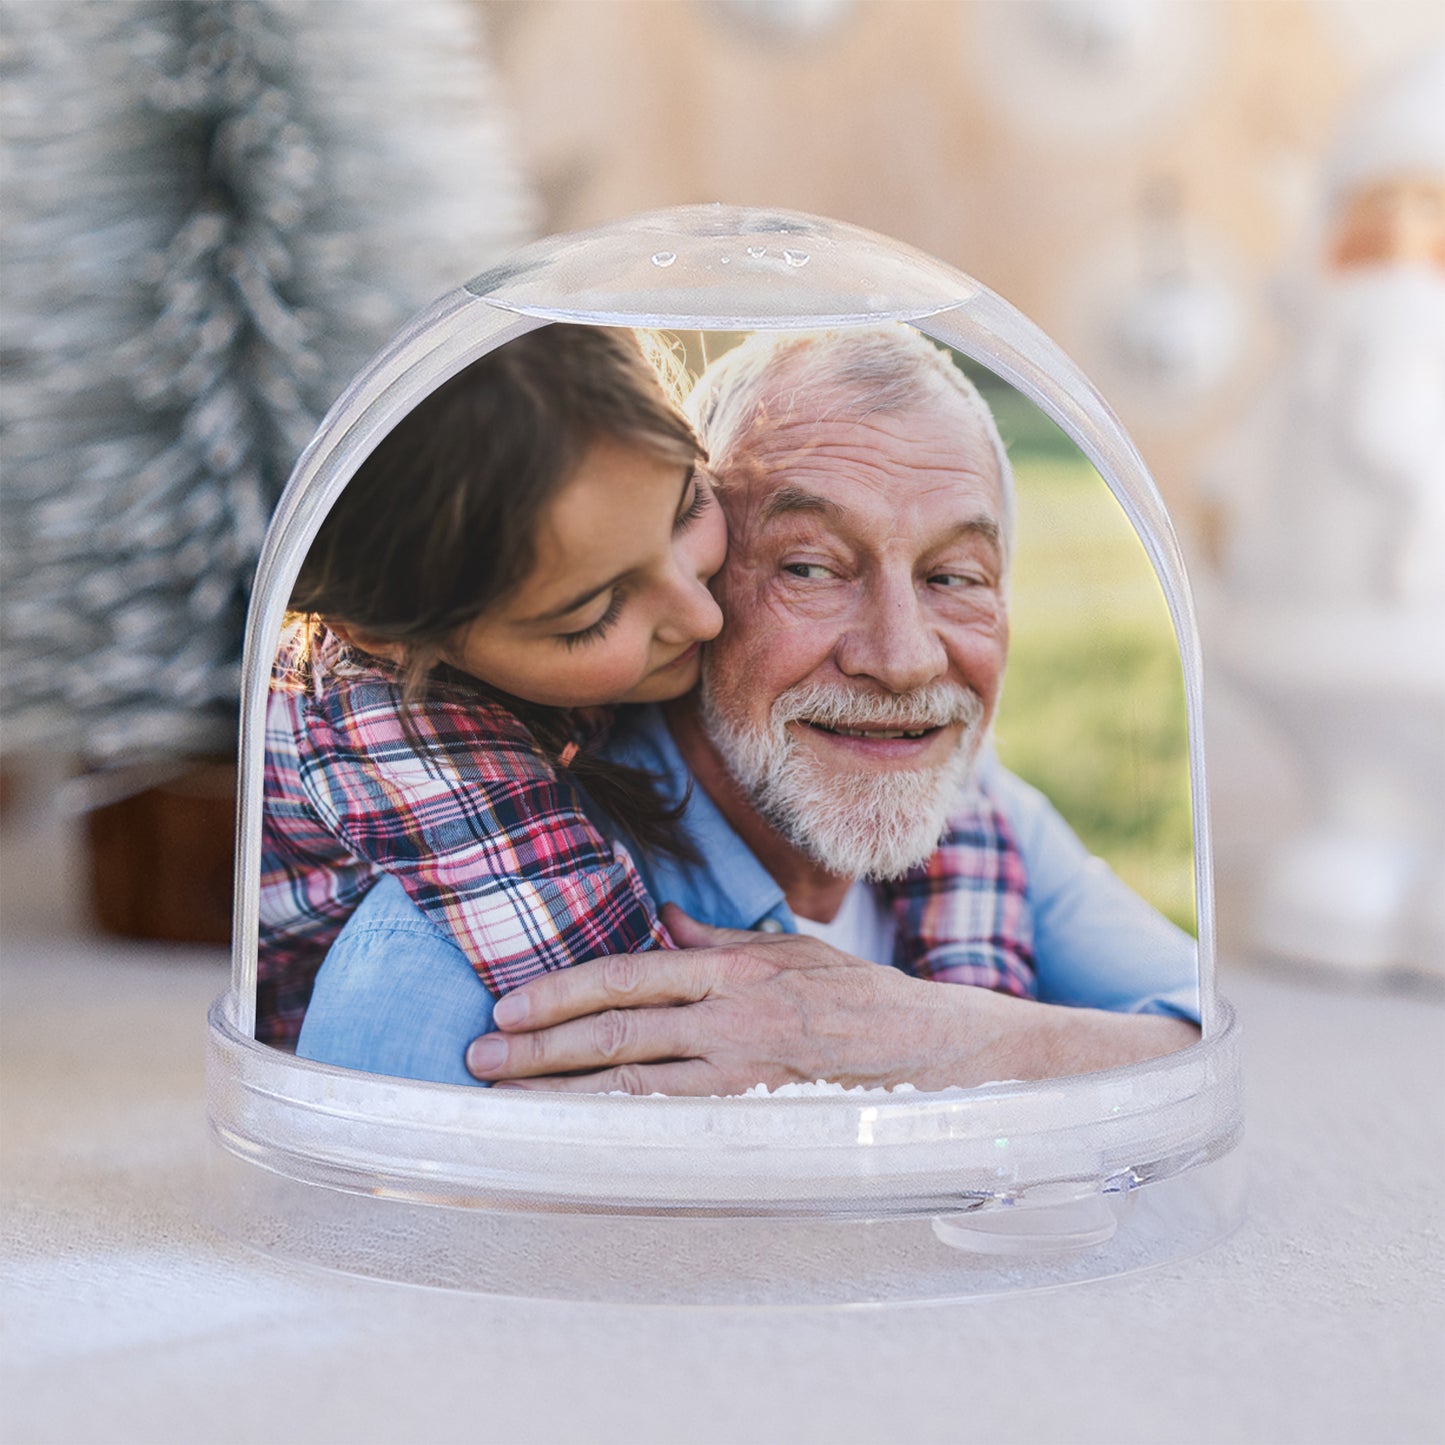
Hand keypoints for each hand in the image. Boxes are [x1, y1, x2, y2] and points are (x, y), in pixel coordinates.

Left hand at [464, 904, 1200, 1094]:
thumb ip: (721, 939)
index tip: (508, 1004)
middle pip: (615, 1028)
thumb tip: (664, 920)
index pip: (629, 974)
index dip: (562, 990)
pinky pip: (673, 1128)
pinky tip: (574, 1139)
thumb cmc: (867, 1001)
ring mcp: (745, 1070)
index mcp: (735, 968)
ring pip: (632, 1083)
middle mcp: (732, 1014)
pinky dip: (616, 1131)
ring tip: (503, 1095)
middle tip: (478, 1052)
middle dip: (538, 1042)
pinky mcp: (761, 1116)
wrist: (944, 1054)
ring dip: (560, 1090)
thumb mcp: (793, 951)